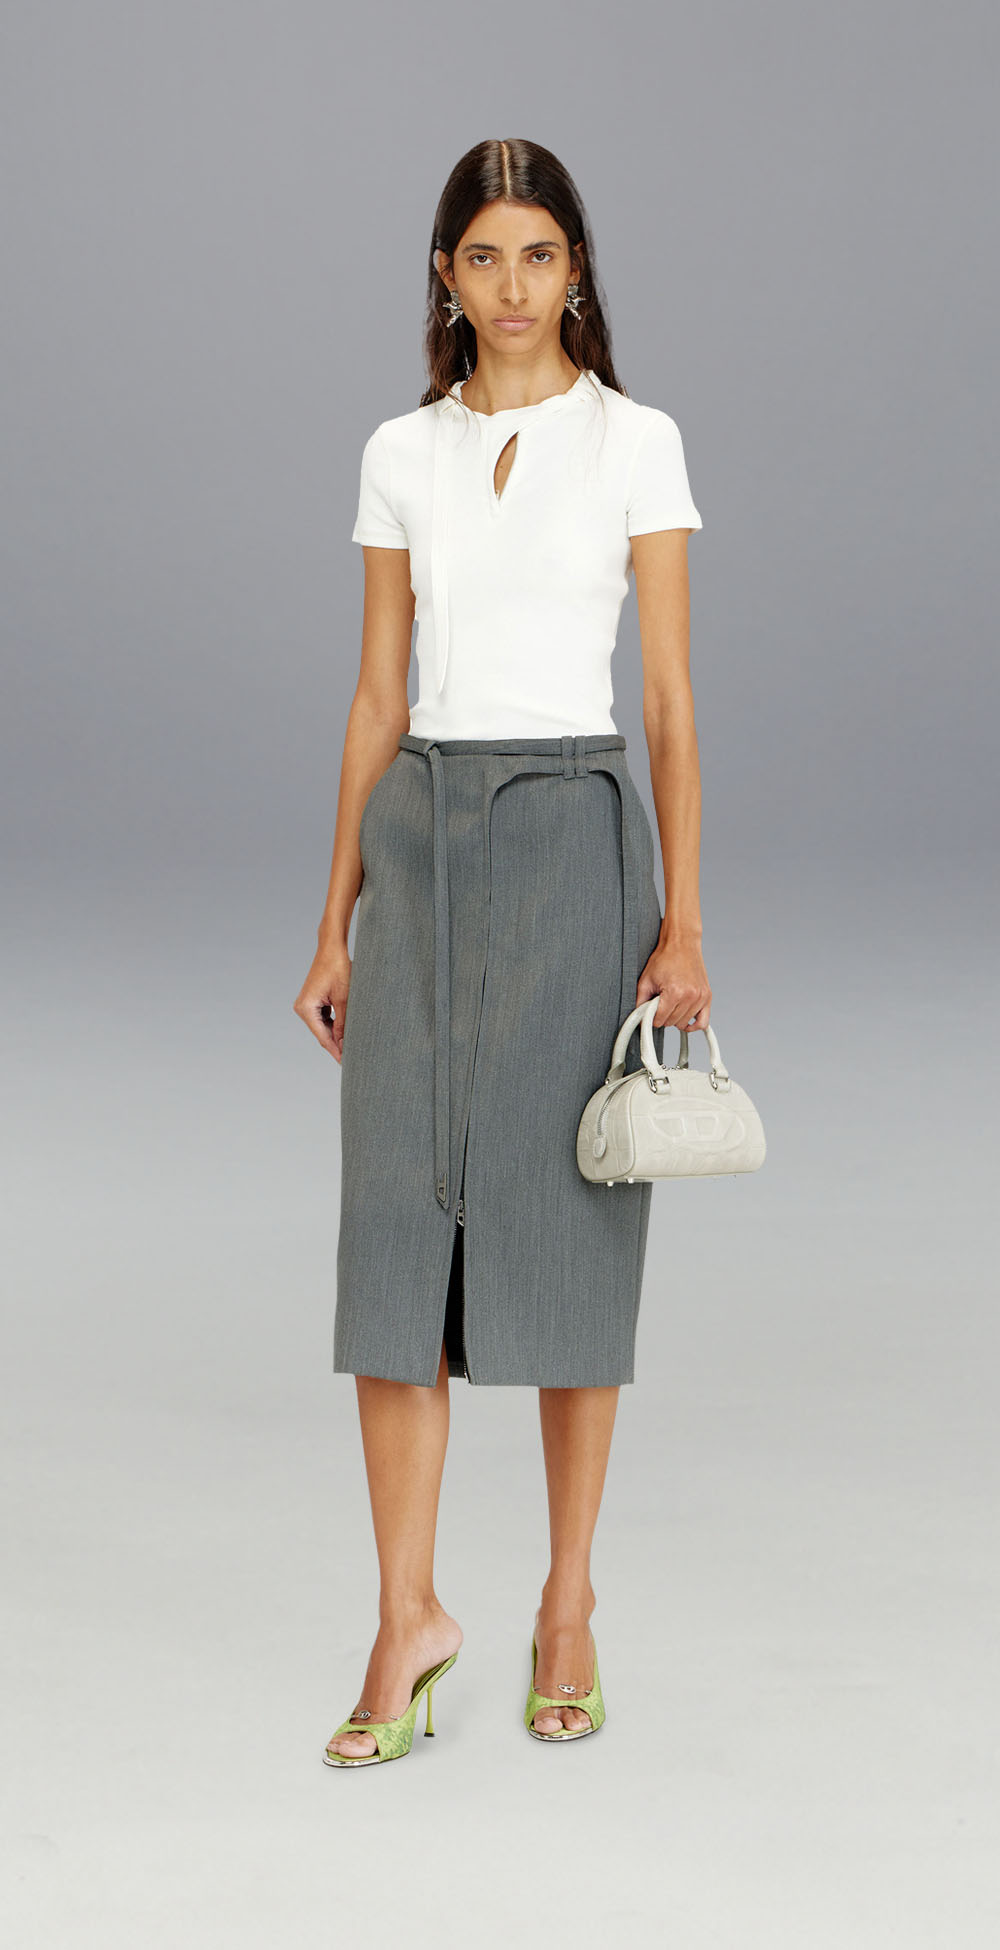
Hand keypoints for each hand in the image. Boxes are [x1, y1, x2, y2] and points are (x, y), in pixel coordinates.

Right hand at [293, 942, 352, 1062]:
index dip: (336, 1051)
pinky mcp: (312, 1000)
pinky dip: (333, 1024)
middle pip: (321, 1033)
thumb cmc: (338, 969)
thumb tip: (345, 1044)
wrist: (332, 949)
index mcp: (306, 1008)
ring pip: (323, 1026)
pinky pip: (323, 1017)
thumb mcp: (344, 1000)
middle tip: (352, 1058)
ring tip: (351, 1045)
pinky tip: (345, 1030)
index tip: (346, 1063)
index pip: (322, 1037)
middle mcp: (302, 1007)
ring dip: (336, 1034)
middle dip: (336, 1044)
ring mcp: (306, 1004)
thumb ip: (343, 1023)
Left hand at [636, 935, 710, 1031]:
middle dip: (663, 1016)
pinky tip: (686, 1021)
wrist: (682, 943)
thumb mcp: (646, 979)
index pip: (660, 1019)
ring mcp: (700, 997)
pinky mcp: (707, 996)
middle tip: (660, 1004)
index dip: (652, 1016)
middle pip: (672, 1023)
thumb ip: (640, 1000)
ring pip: (684, 1023)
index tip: (650, 1010)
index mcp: (675, 992)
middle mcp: (690, 996)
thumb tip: (638, 1016)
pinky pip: (703, 1022)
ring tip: (671, 1004)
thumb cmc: (665, 958)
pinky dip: (695, 1025)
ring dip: (675, 1018)